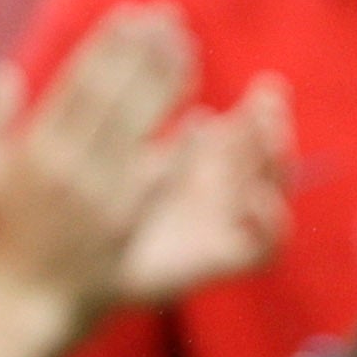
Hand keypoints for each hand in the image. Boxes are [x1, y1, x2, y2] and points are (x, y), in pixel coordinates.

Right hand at [0, 8, 191, 320]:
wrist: (19, 305)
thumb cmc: (3, 240)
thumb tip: (2, 71)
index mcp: (32, 150)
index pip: (75, 83)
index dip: (106, 45)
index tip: (131, 13)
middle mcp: (63, 167)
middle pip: (111, 95)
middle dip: (142, 51)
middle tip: (170, 15)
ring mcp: (95, 196)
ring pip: (137, 127)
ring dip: (165, 83)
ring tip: (189, 47)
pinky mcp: (123, 226)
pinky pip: (157, 181)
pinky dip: (181, 151)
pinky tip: (207, 120)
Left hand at [114, 75, 292, 307]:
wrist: (78, 270)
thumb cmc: (103, 210)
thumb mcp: (135, 165)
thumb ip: (168, 142)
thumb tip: (203, 117)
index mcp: (210, 166)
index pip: (252, 134)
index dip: (265, 112)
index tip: (265, 86)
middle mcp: (225, 193)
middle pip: (271, 159)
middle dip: (275, 129)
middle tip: (267, 106)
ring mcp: (227, 225)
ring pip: (274, 193)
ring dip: (278, 163)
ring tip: (268, 138)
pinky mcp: (223, 259)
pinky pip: (265, 249)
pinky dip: (270, 223)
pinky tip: (255, 197)